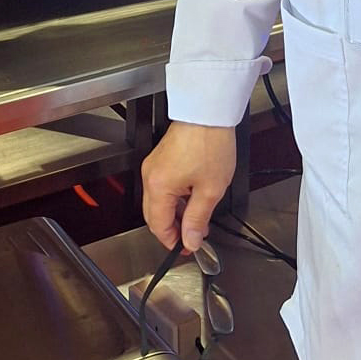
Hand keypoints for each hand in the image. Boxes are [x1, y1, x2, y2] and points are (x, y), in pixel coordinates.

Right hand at [141, 122, 235, 251]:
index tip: (188, 247)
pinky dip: (173, 198)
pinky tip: (190, 199)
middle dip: (171, 229)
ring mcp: (153, 166)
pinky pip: (161, 186)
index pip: (159, 226)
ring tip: (196, 218)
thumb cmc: (209, 143)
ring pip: (157, 201)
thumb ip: (198, 219)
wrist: (208, 112)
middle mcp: (150, 176)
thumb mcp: (210, 189)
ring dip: (173, 214)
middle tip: (192, 237)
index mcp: (159, 187)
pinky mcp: (160, 158)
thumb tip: (191, 240)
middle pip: (153, 215)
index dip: (173, 241)